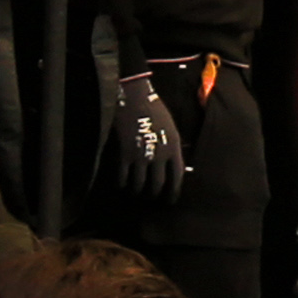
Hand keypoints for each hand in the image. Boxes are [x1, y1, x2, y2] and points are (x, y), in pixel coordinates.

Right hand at [94, 67, 188, 203]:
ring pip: (140, 183)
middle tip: (151, 200)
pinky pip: (123, 175)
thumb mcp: (170, 128)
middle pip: (158, 184)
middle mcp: (159, 155)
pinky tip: (121, 186)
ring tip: (135, 194)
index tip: (171, 200)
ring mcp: (142, 155)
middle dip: (154, 195)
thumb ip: (171, 146)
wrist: (135, 97)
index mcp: (174, 147)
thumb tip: (171, 163)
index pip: (177, 177)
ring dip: (137, 191)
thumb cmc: (154, 109)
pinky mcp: (125, 153)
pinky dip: (121, 183)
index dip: (174, 191)